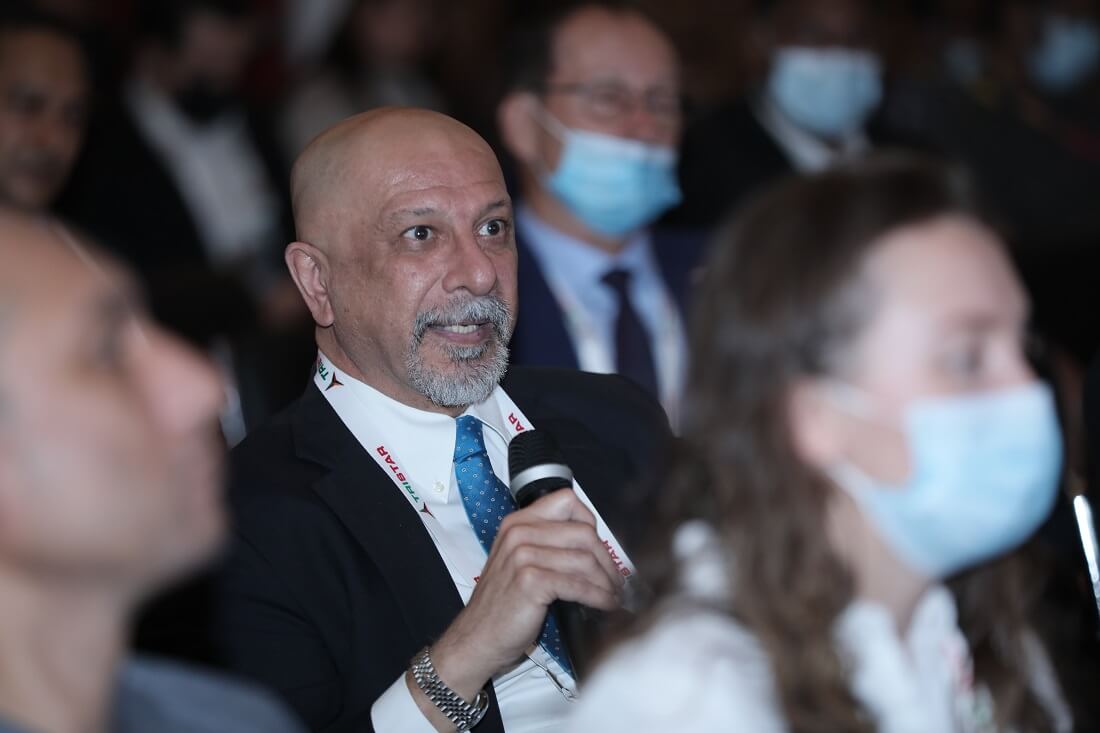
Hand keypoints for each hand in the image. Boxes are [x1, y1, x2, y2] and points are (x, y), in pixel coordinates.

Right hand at [429, 490, 623, 696]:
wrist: (477, 637)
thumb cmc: (502, 605)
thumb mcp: (519, 561)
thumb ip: (547, 544)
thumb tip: (593, 546)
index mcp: (518, 523)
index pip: (567, 501)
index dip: (590, 523)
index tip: (600, 547)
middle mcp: (519, 533)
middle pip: (583, 533)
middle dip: (607, 559)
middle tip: (617, 579)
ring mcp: (523, 555)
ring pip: (585, 559)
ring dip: (607, 581)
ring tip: (614, 595)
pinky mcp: (531, 581)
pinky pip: (579, 584)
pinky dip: (599, 596)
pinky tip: (606, 605)